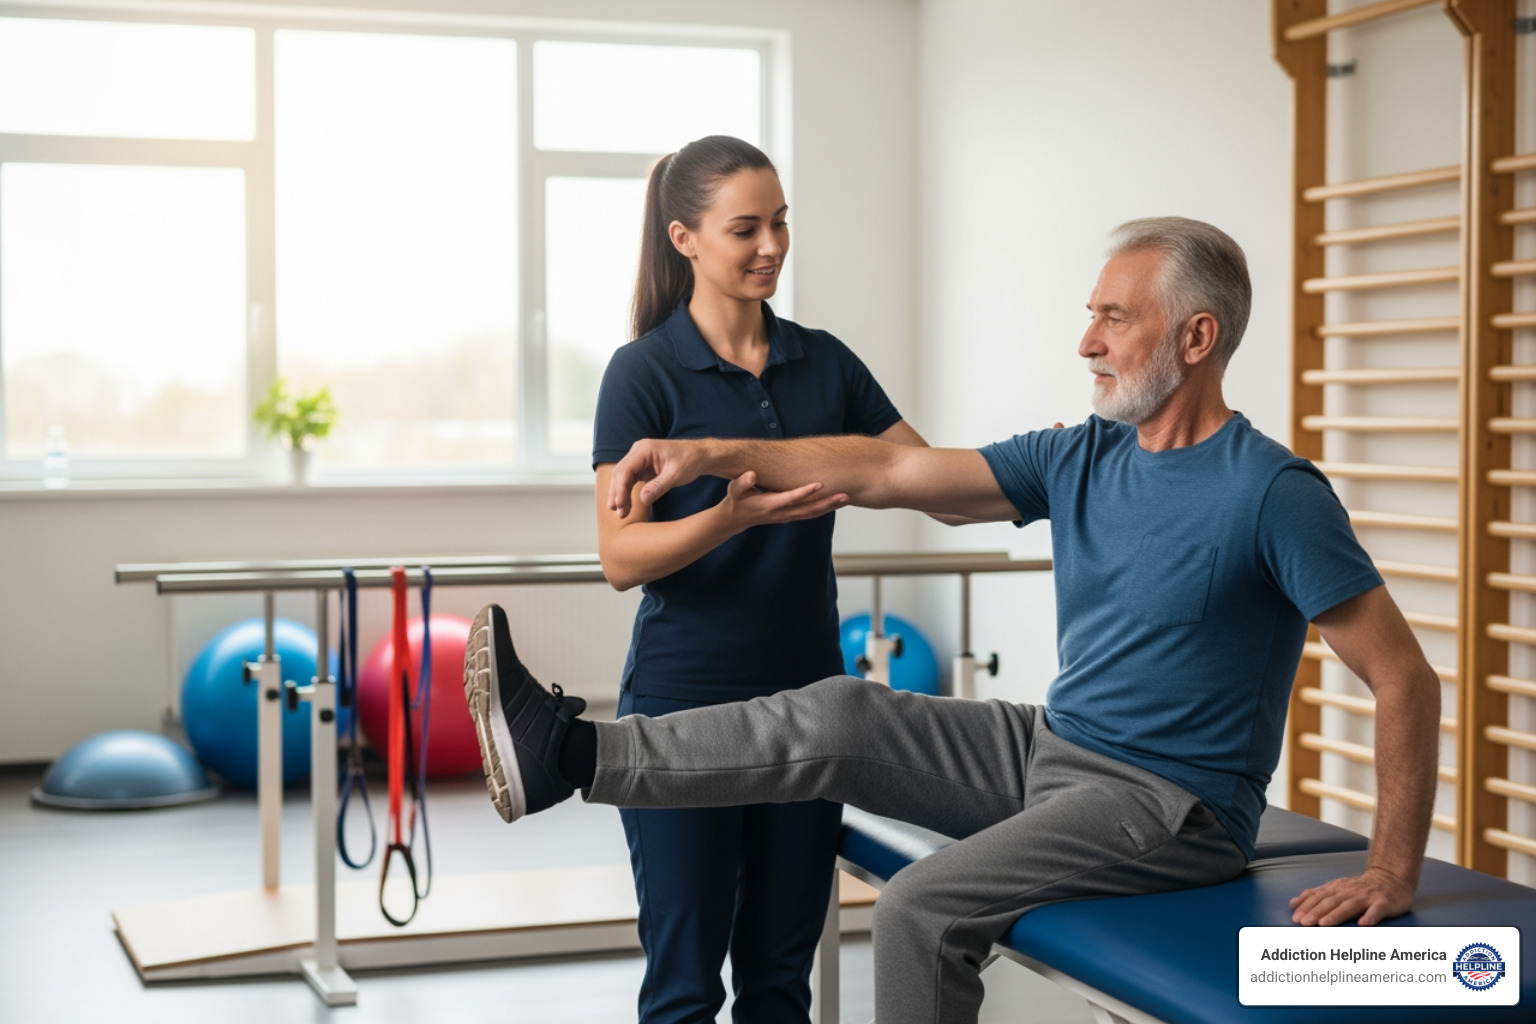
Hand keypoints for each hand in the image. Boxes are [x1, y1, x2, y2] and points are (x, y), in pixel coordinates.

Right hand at [608, 439, 705, 514]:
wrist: (701, 455)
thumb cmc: (691, 460)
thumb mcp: (676, 475)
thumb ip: (659, 486)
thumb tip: (642, 500)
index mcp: (645, 449)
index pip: (626, 470)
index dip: (620, 488)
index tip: (620, 504)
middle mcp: (639, 451)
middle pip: (620, 473)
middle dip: (617, 493)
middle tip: (619, 512)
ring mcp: (640, 458)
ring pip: (623, 477)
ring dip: (620, 494)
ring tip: (621, 512)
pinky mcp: (643, 466)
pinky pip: (630, 479)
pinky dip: (627, 492)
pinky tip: (626, 504)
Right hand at [718, 471, 845, 528]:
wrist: (735, 519)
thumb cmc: (736, 500)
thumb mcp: (734, 490)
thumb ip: (742, 482)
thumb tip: (750, 475)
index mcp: (768, 505)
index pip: (790, 498)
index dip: (804, 492)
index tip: (819, 484)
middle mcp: (780, 513)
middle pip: (808, 510)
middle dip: (827, 503)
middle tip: (844, 495)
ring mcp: (787, 516)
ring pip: (812, 513)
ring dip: (830, 507)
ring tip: (846, 498)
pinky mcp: (790, 516)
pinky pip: (810, 514)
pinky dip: (825, 508)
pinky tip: (836, 501)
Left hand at [1289, 866, 1414, 925]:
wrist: (1391, 877)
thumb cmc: (1360, 888)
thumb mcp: (1336, 888)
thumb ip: (1317, 895)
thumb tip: (1293, 904)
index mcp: (1337, 888)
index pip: (1318, 897)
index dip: (1306, 907)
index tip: (1295, 917)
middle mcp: (1350, 891)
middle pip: (1330, 902)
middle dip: (1316, 912)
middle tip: (1303, 923)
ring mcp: (1367, 897)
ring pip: (1349, 906)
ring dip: (1336, 915)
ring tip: (1324, 924)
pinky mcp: (1384, 903)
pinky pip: (1377, 910)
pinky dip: (1370, 917)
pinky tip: (1363, 924)